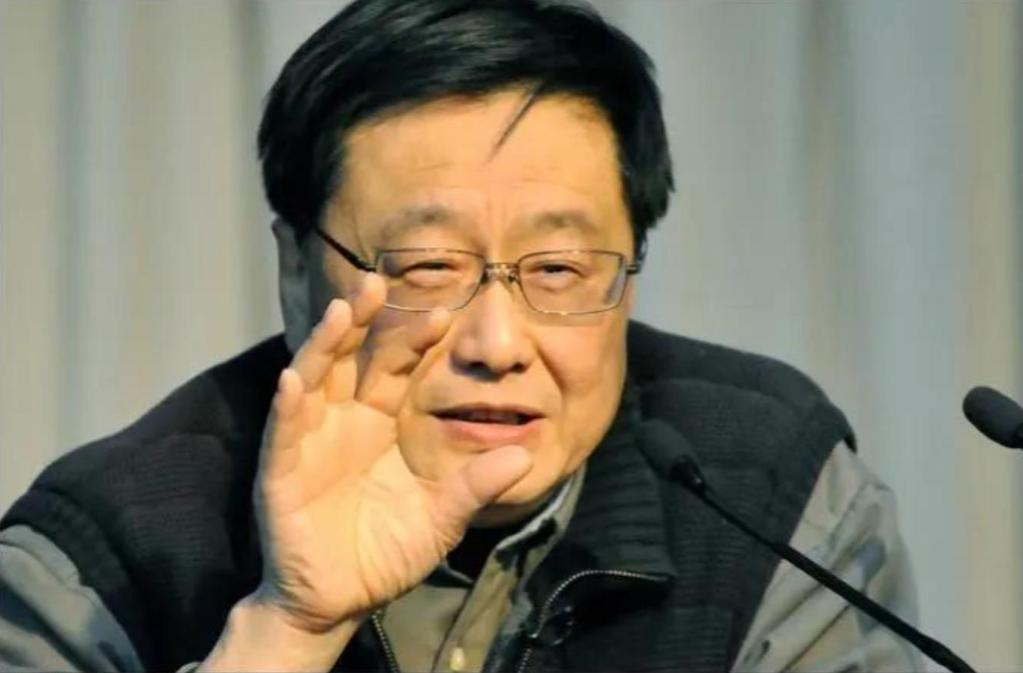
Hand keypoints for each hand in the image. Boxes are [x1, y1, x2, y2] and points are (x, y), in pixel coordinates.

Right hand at [252, 274, 532, 632]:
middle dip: (363, 321)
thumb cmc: (387, 552)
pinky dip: (288, 406)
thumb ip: (475, 487)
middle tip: (378, 281)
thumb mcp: (441, 518)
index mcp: (381, 425)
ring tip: (340, 312)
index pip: (397, 370)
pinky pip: (284, 433)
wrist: (339, 600)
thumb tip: (526, 456)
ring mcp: (309, 443)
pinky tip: (294, 379)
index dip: (414, 341)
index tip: (444, 313)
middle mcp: (343, 422)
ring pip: (313, 381)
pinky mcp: (281, 473)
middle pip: (352, 359)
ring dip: (323, 346)